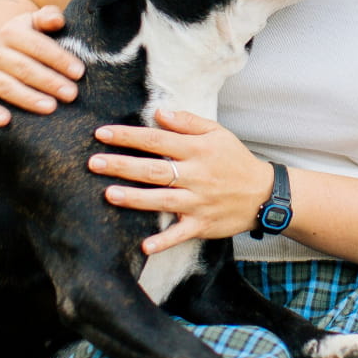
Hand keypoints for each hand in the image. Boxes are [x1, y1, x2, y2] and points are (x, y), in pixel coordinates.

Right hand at [0, 5, 85, 126]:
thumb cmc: (26, 38)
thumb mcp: (36, 22)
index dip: (59, 59)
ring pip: (6, 86)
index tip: (79, 72)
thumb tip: (57, 20)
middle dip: (49, 81)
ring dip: (28, 98)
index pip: (37, 46)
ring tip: (51, 107)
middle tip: (71, 94)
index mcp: (10, 32)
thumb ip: (49, 17)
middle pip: (23, 67)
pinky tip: (6, 121)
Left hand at [89, 110, 275, 253]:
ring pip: (162, 199)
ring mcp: (198, 202)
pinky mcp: (202, 225)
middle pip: (153, 169)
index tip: (102, 133)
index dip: (128, 136)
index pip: (156, 140)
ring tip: (109, 194)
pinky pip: (180, 234)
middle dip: (122, 165)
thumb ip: (188, 122)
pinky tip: (144, 245)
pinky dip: (163, 241)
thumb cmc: (235, 160)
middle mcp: (196, 175)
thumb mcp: (217, 132)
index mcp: (197, 150)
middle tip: (94, 163)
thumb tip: (159, 112)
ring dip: (135, 198)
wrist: (262, 194)